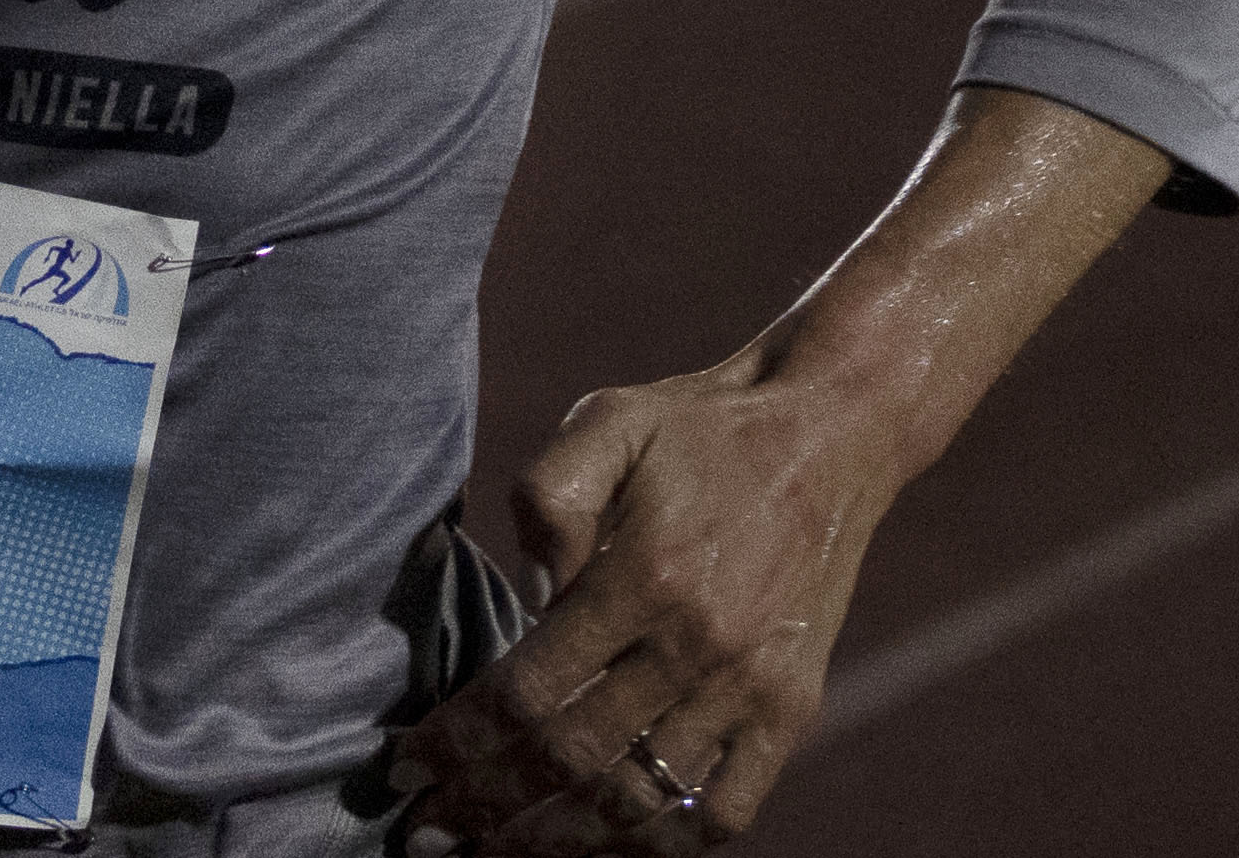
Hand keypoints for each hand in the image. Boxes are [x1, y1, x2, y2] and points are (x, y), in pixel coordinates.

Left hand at [388, 356, 912, 847]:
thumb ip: (546, 497)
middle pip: (572, 759)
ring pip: (639, 801)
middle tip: (428, 832)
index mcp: (645, 572)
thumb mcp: (609, 422)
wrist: (831, 431)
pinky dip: (661, 847)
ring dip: (558, 840)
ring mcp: (750, 685)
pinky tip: (606, 846)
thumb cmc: (699, 428)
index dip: (459, 742)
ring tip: (499, 850)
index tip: (407, 769)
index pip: (528, 691)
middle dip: (486, 804)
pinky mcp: (791, 710)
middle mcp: (699, 642)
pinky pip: (724, 813)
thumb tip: (527, 595)